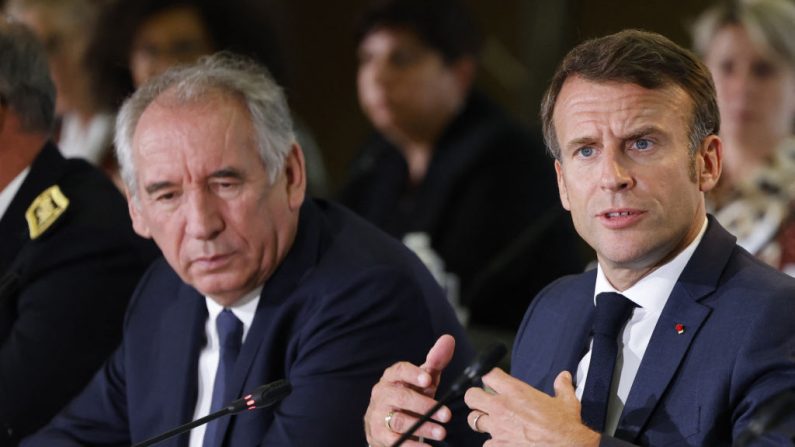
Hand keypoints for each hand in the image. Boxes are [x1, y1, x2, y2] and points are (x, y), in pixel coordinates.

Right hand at [364, 335, 455, 446]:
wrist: (387, 426)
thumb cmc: (410, 398)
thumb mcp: (423, 381)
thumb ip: (435, 362)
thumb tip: (448, 339)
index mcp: (391, 377)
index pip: (399, 370)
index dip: (412, 374)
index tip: (428, 379)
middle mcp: (381, 394)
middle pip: (401, 397)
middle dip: (425, 406)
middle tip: (447, 415)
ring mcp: (378, 416)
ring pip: (399, 421)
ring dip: (422, 428)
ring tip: (442, 433)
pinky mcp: (378, 436)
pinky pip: (396, 442)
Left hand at [464, 369, 599, 446]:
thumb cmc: (565, 426)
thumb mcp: (567, 402)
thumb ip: (562, 386)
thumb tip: (564, 377)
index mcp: (515, 391)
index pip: (488, 375)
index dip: (490, 378)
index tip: (494, 383)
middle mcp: (501, 407)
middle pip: (471, 396)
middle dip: (476, 399)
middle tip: (484, 403)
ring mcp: (497, 427)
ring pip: (473, 420)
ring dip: (482, 421)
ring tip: (492, 424)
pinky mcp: (498, 446)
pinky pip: (486, 443)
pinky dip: (493, 443)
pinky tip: (502, 442)